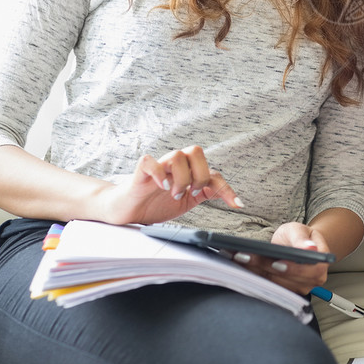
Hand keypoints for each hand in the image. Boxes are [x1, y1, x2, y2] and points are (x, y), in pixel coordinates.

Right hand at [101, 146, 243, 226]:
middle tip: (192, 193)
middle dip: (200, 175)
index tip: (237, 205)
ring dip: (181, 178)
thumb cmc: (153, 203)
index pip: (213, 172)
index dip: (226, 188)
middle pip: (195, 151)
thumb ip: (204, 194)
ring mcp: (157, 168)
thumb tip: (228, 195)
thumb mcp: (185, 202)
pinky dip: (159, 173)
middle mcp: (173, 166)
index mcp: (186, 172)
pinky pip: (149, 162)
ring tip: (174, 194)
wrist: (126, 212)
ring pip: (176, 155)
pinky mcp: (140, 173)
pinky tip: (163, 187)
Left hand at [229, 222, 333, 295]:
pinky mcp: (282, 291)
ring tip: (239, 258)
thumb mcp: (300, 230)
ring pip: (273, 284)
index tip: (275, 263)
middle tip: (245, 256)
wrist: (297, 244)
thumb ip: (302, 239)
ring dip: (254, 272)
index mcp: (319, 267)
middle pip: (286, 280)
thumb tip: (310, 248)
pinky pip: (267, 286)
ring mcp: (296, 289)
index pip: (308, 272)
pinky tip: (241, 264)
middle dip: (264, 268)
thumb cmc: (300, 236)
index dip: (292, 270)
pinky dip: (253, 275)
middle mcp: (310, 282)